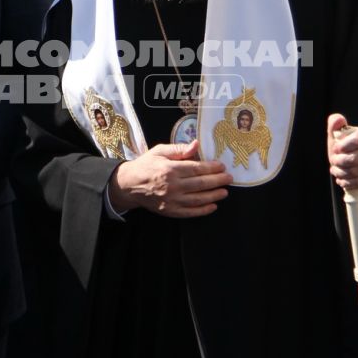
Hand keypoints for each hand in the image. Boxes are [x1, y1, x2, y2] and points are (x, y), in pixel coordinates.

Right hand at [107, 141, 229, 217]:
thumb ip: (179, 148)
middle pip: (200, 184)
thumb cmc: (146, 165)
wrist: (129, 184)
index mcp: (170, 169)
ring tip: (224, 192)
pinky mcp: (169, 211)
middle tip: (229, 178)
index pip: (196, 169)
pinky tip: (213, 206)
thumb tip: (196, 145)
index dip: (211, 168)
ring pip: (198, 199)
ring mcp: (171, 200)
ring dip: (214, 196)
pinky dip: (203, 210)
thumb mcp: (160, 151)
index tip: (221, 166)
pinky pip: (190, 212)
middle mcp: (172, 185)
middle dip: (217, 181)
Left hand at [327, 114, 357, 192]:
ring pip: (355, 172)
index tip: (335, 149)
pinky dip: (347, 182)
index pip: (356, 141)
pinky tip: (343, 179)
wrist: (354, 164)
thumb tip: (339, 120)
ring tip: (336, 170)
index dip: (342, 147)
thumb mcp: (337, 134)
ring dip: (341, 172)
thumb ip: (334, 123)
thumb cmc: (344, 148)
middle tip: (334, 161)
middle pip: (354, 158)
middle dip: (339, 161)